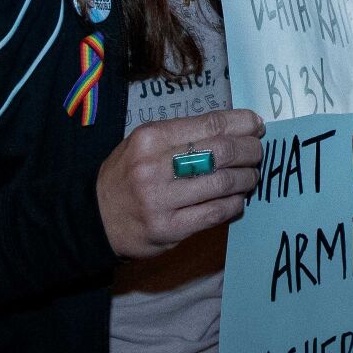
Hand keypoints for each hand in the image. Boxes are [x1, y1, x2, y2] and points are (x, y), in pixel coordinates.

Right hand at [96, 108, 264, 259]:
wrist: (95, 217)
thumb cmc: (127, 174)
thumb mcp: (144, 143)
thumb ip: (183, 135)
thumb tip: (235, 129)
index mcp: (151, 138)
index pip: (210, 124)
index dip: (242, 123)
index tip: (257, 125)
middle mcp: (156, 166)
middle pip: (223, 152)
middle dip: (250, 151)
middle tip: (257, 153)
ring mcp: (162, 200)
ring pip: (224, 183)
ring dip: (247, 178)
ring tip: (251, 177)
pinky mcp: (170, 229)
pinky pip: (216, 213)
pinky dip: (235, 204)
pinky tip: (238, 199)